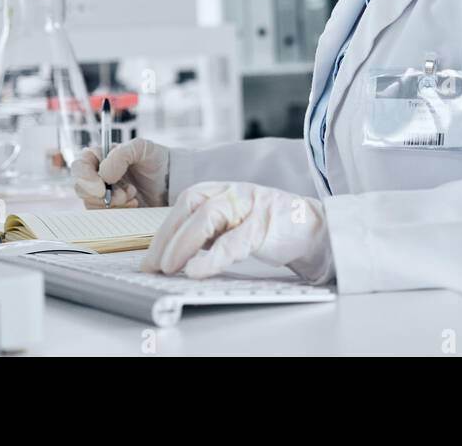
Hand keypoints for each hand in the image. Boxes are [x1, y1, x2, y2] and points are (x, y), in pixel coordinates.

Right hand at [71, 138, 168, 208]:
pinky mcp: (111, 209)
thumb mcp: (142, 148)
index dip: (85, 177)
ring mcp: (103, 193)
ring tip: (132, 195)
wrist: (172, 182)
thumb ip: (121, 154)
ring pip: (92, 204)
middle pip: (81, 188)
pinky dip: (118, 211)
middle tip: (123, 194)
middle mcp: (98, 175)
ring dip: (113, 203)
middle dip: (101, 195)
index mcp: (101, 157)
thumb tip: (104, 174)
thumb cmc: (156, 160)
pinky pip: (104, 216)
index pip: (80, 166)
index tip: (101, 187)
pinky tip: (134, 203)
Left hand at [141, 182, 333, 283]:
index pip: (185, 202)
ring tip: (170, 267)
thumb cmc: (268, 228)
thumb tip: (171, 255)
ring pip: (210, 216)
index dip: (165, 229)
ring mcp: (251, 206)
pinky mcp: (266, 225)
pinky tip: (198, 271)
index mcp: (223, 190)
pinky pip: (235, 241)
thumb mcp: (232, 224)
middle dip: (168, 236)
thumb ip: (207, 232)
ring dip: (185, 243)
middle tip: (153, 265)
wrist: (312, 228)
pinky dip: (214, 258)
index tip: (150, 258)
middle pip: (192, 204)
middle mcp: (235, 192)